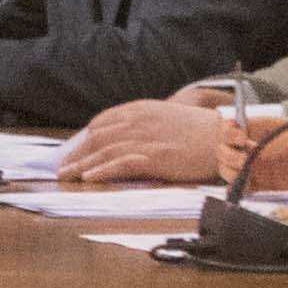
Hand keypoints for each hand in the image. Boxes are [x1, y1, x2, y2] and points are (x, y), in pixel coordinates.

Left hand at [56, 96, 233, 190]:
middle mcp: (139, 120)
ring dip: (81, 165)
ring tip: (66, 176)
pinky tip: (88, 178)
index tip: (75, 151)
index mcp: (142, 108)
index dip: (85, 138)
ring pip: (103, 151)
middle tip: (62, 168)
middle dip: (76, 153)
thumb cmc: (202, 131)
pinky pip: (120, 164)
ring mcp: (145, 138)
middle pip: (97, 137)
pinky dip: (101, 171)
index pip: (103, 121)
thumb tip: (130, 137)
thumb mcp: (169, 117)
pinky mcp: (154, 157)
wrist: (226, 137)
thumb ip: (147, 123)